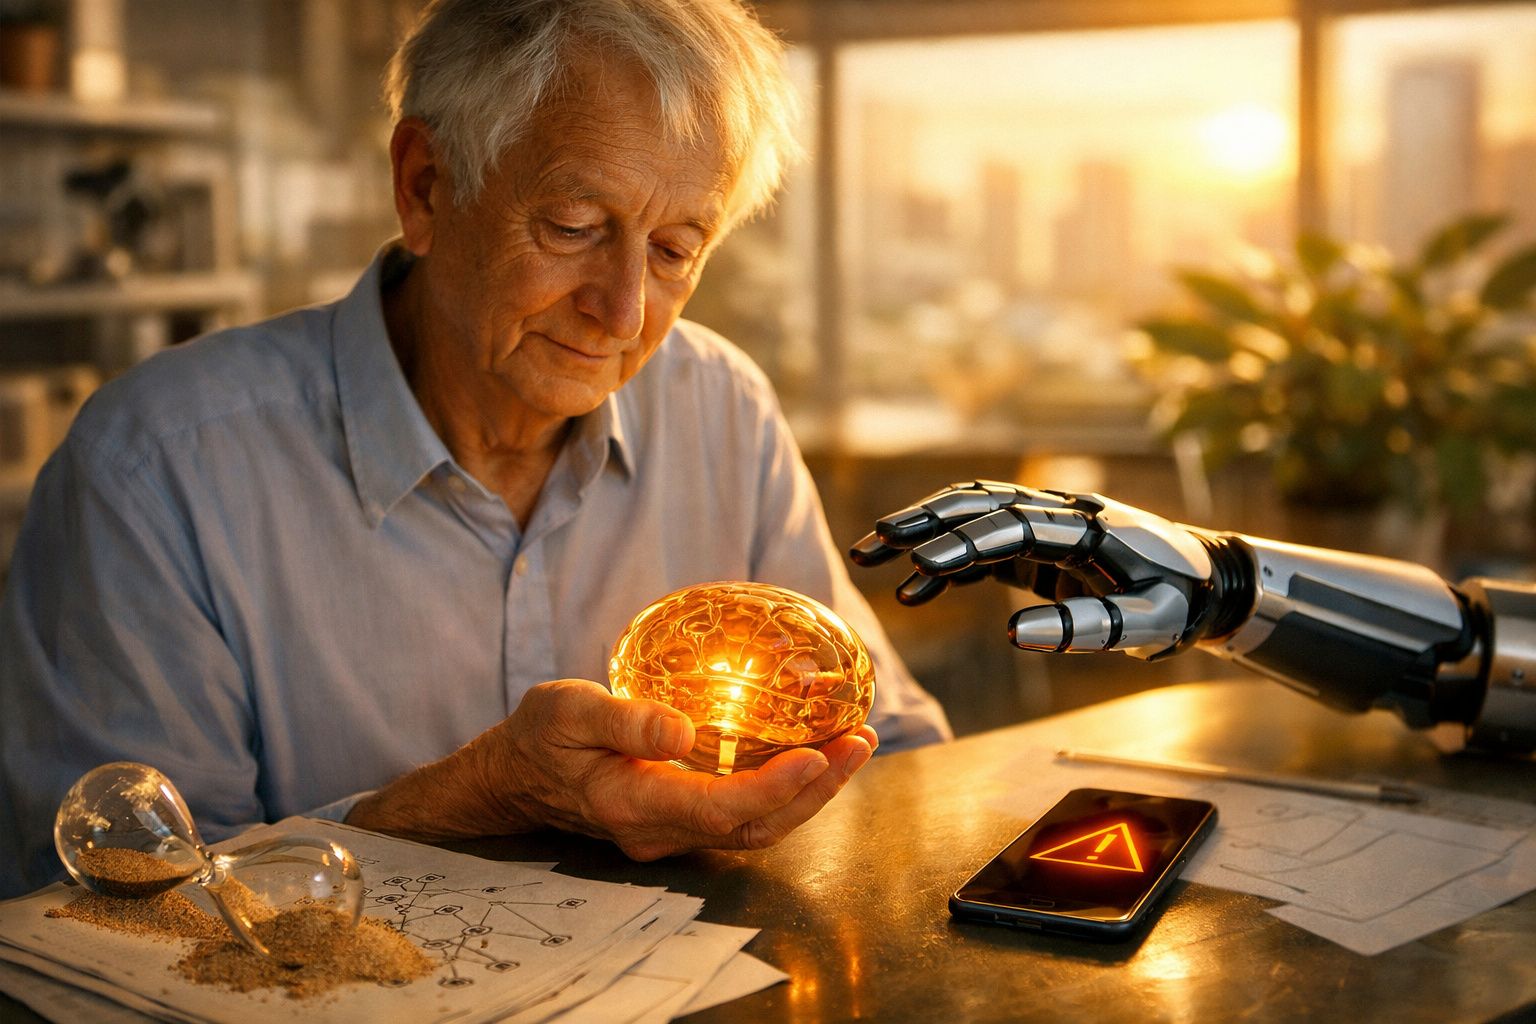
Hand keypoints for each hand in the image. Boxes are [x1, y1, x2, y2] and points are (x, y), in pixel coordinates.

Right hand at [348, 679, 876, 858]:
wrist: (511, 779)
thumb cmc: (538, 738)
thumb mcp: (566, 709)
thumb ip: (623, 717)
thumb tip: (681, 729)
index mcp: (635, 803)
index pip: (721, 808)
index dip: (776, 787)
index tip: (819, 755)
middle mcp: (661, 830)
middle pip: (756, 825)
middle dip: (817, 790)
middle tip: (860, 741)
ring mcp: (673, 831)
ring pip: (757, 826)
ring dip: (811, 792)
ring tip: (853, 746)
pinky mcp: (681, 818)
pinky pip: (744, 813)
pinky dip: (786, 788)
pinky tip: (812, 754)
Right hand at [850, 481, 1227, 659]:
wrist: (1207, 584)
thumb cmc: (1180, 604)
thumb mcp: (1147, 625)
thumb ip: (1087, 628)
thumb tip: (1016, 635)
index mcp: (1086, 526)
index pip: (1012, 526)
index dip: (963, 543)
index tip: (917, 564)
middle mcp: (1060, 512)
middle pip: (979, 504)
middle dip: (923, 522)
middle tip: (870, 543)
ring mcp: (1046, 525)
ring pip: (973, 515)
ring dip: (923, 530)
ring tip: (870, 554)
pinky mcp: (1039, 546)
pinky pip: (983, 546)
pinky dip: (948, 563)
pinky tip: (914, 589)